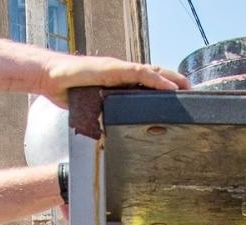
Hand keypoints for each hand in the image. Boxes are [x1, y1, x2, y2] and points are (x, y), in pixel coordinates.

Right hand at [38, 55, 186, 106]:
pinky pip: (140, 74)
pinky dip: (156, 80)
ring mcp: (119, 69)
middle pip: (156, 74)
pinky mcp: (114, 69)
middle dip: (176, 82)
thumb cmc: (69, 92)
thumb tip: (109, 134)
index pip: (147, 81)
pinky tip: (169, 87)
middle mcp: (123, 73)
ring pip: (152, 71)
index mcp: (120, 81)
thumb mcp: (93, 107)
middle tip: (193, 92)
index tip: (181, 97)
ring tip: (188, 88)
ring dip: (172, 80)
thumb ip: (105, 115)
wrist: (51, 77)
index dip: (164, 86)